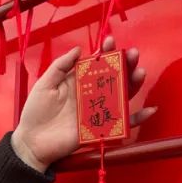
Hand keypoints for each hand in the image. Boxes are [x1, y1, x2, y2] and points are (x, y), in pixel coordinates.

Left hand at [11, 36, 155, 171]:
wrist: (31, 141)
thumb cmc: (36, 112)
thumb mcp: (45, 84)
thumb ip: (60, 66)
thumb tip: (78, 49)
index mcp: (79, 82)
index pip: (97, 64)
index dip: (105, 52)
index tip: (110, 41)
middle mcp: (91, 94)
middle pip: (114, 77)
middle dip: (125, 64)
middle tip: (132, 54)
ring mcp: (98, 111)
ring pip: (122, 96)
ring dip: (134, 84)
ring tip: (139, 72)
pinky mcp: (101, 128)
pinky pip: (123, 123)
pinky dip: (137, 118)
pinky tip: (149, 110)